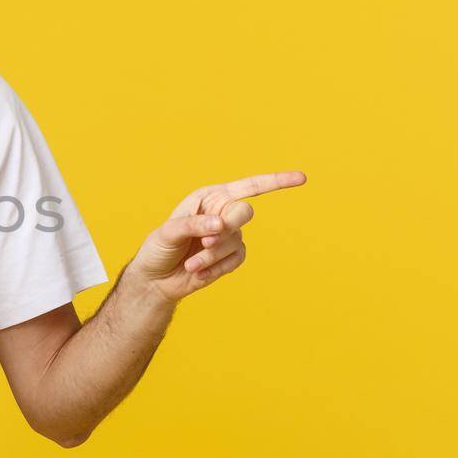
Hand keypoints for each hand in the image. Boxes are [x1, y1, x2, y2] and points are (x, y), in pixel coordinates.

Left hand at [131, 171, 306, 302]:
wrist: (156, 278)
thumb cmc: (159, 248)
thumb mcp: (169, 232)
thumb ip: (194, 225)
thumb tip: (220, 225)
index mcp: (209, 197)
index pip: (248, 186)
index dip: (276, 182)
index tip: (301, 178)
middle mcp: (222, 213)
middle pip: (244, 213)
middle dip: (226, 229)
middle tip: (205, 241)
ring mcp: (229, 235)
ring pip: (236, 240)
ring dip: (212, 255)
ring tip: (191, 264)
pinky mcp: (230, 257)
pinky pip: (236, 259)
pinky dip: (217, 267)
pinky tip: (198, 271)